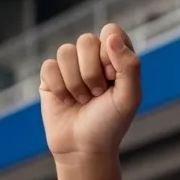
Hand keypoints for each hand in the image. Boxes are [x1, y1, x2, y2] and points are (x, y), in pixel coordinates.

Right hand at [39, 23, 140, 164]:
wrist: (84, 148)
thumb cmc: (110, 124)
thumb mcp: (129, 98)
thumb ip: (129, 66)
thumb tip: (111, 37)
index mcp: (116, 57)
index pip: (111, 31)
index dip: (110, 54)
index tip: (112, 78)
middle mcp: (93, 56)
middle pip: (86, 40)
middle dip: (92, 74)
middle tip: (97, 95)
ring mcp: (71, 64)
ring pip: (66, 52)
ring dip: (76, 84)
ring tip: (83, 100)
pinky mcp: (51, 75)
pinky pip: (49, 66)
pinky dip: (60, 88)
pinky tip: (66, 101)